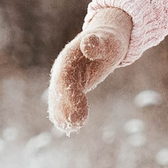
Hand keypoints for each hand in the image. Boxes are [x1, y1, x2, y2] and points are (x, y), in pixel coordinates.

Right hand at [46, 5, 132, 132]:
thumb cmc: (109, 40)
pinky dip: (65, 114)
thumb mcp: (107, 41)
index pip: (64, 79)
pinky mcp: (70, 87)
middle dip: (64, 108)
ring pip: (58, 98)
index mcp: (68, 59)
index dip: (69, 96)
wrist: (105, 40)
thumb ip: (97, 43)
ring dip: (62, 114)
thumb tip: (88, 43)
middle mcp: (62, 70)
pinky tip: (69, 127)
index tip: (79, 112)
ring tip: (70, 128)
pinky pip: (63, 102)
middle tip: (75, 124)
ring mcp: (64, 79)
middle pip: (58, 91)